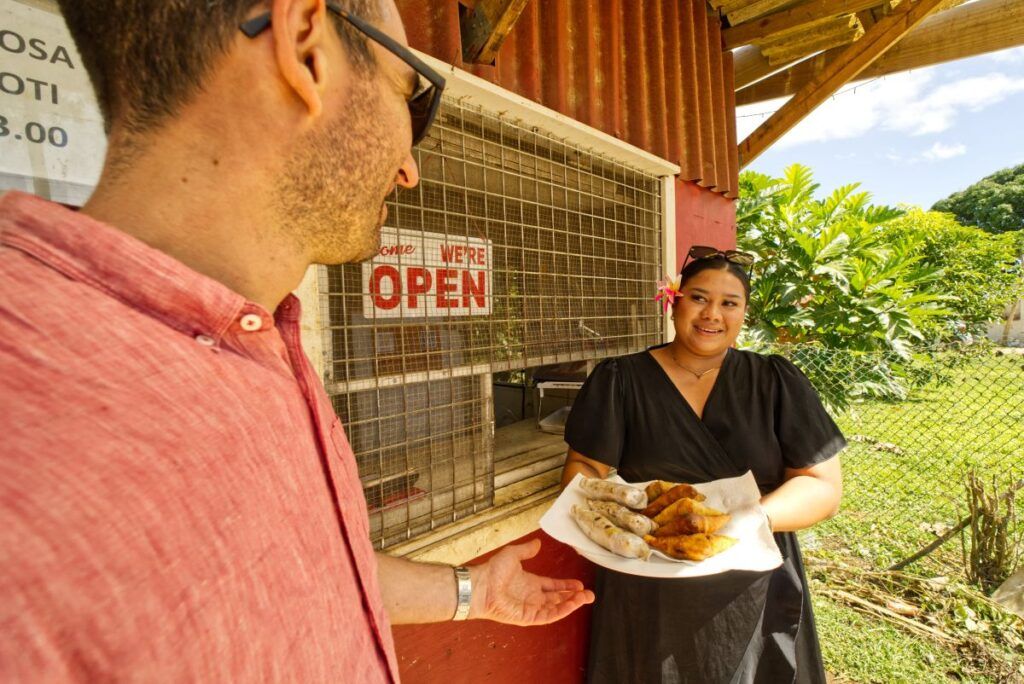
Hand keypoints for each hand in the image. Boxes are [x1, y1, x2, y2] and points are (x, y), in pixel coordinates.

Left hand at [468, 539, 594, 624]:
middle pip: (558, 599)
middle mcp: (533, 596)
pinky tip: (571, 604)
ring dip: (571, 604)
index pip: (553, 586)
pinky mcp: (528, 617)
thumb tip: (538, 543)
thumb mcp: (513, 555)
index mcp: (531, 583)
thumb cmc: (493, 570)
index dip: (566, 586)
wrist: (482, 585)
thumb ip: (527, 550)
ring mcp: (531, 608)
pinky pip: (548, 616)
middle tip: (590, 595)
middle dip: (575, 597)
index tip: (579, 584)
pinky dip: (561, 611)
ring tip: (585, 598)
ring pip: (556, 608)